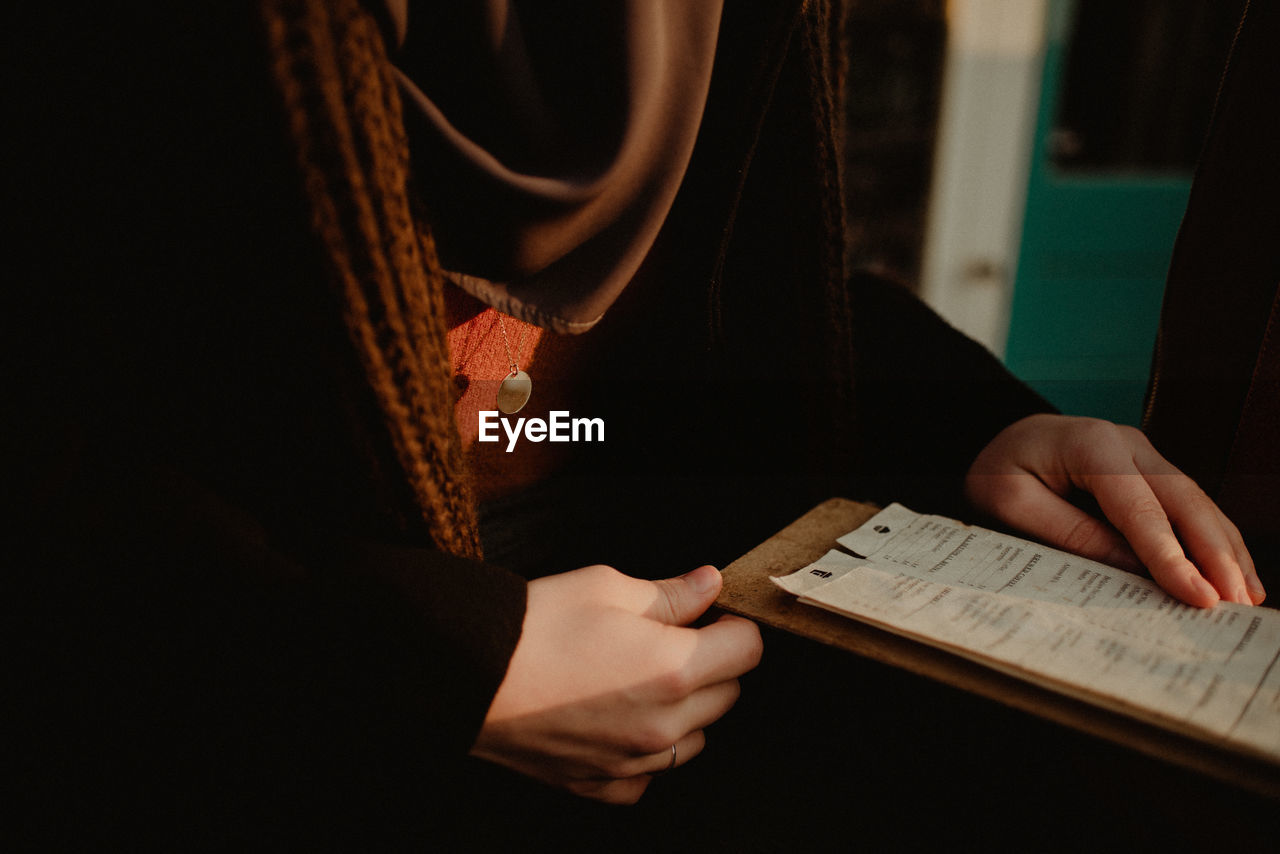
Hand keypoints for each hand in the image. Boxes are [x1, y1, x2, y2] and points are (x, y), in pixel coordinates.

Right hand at [470, 564, 762, 803]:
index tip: (709, 615)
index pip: (747, 650)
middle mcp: (661, 724)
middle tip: (669, 638)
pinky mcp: (597, 783)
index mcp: (673, 668)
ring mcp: (631, 760)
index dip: (731, 625)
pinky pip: (646, 777)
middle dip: (710, 663)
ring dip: (683, 710)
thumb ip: (670, 594)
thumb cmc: (534, 624)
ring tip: (638, 678)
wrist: (464, 671)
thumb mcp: (607, 586)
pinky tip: (618, 721)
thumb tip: (710, 586)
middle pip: (727, 695)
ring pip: (693, 739)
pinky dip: (643, 752)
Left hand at [965, 413, 1264, 607]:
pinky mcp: (1149, 470)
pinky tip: (1234, 573)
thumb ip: (1070, 532)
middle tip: (1239, 606)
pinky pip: (1188, 505)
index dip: (1172, 556)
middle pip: (1184, 501)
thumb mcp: (1012, 503)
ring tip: (1247, 599)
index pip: (1141, 508)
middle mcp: (1127, 443)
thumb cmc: (997, 472)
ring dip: (1226, 550)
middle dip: (1217, 555)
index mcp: (1091, 443)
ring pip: (1197, 502)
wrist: (998, 440)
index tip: (1200, 597)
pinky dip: (1214, 539)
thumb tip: (1132, 568)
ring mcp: (1143, 454)